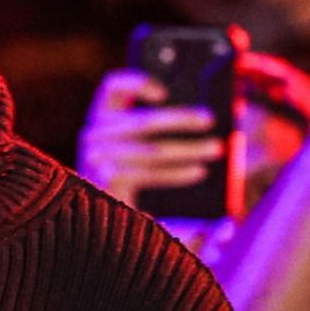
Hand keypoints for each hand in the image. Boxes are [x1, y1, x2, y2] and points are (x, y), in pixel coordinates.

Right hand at [77, 69, 223, 207]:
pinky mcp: (106, 183)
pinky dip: (177, 173)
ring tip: (216, 148)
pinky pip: (149, 173)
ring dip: (189, 148)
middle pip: (143, 121)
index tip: (166, 93)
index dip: (138, 83)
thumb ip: (158, 130)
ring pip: (152, 150)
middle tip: (210, 119)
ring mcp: (98, 160)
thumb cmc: (125, 180)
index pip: (112, 88)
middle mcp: (93, 136)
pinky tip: (199, 172)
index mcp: (100, 119)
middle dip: (181, 119)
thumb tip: (206, 114)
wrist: (100, 226)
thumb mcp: (136, 149)